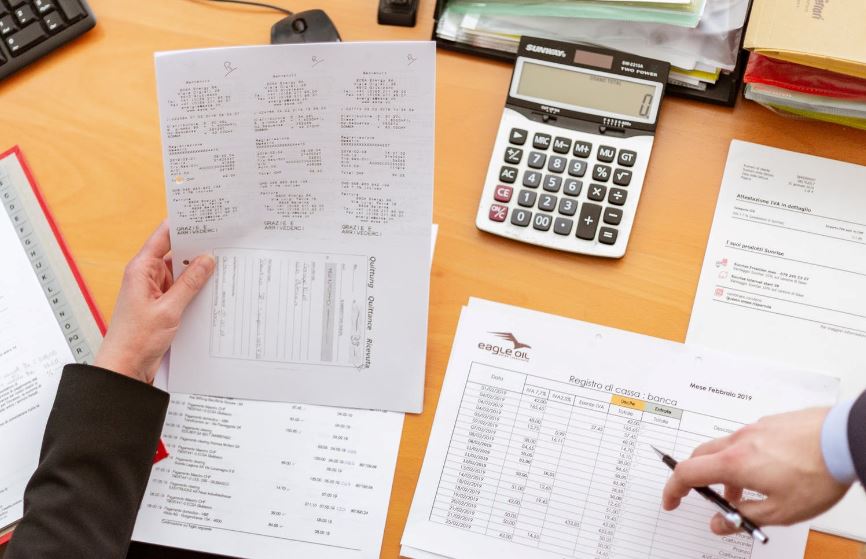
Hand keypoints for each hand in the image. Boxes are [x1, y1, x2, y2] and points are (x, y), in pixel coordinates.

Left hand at [94, 221, 214, 383]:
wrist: (126, 368)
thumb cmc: (136, 339)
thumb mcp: (168, 309)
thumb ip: (189, 283)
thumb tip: (206, 259)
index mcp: (141, 270)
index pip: (163, 237)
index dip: (183, 224)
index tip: (203, 216)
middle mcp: (147, 276)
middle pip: (175, 253)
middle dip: (197, 248)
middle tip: (223, 240)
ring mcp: (156, 291)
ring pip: (182, 273)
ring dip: (199, 271)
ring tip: (224, 263)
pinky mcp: (163, 305)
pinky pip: (183, 290)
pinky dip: (196, 288)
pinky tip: (213, 287)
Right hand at [662, 407, 850, 533]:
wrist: (843, 440)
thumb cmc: (817, 473)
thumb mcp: (780, 511)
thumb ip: (743, 517)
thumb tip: (719, 524)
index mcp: (733, 463)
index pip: (687, 473)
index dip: (674, 490)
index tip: (672, 501)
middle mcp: (738, 441)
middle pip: (700, 456)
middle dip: (698, 478)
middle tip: (709, 497)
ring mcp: (754, 429)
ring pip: (724, 448)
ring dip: (724, 470)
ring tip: (746, 490)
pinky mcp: (771, 423)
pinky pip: (745, 440)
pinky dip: (743, 456)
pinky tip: (767, 469)